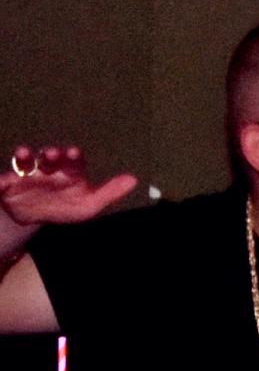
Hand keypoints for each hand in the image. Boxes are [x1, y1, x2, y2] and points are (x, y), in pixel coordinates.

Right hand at [1, 144, 137, 229]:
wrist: (35, 217)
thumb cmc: (65, 206)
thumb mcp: (89, 204)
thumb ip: (110, 192)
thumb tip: (134, 179)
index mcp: (68, 172)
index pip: (72, 162)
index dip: (73, 157)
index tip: (74, 153)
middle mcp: (48, 169)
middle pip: (49, 159)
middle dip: (50, 155)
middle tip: (52, 153)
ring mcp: (27, 175)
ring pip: (26, 162)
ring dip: (25, 157)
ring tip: (24, 153)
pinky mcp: (9, 184)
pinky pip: (4, 180)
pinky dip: (2, 179)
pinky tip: (2, 181)